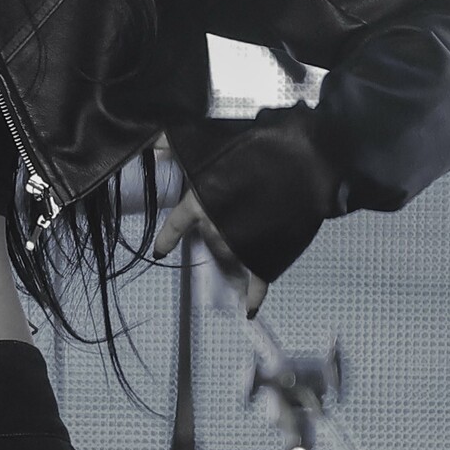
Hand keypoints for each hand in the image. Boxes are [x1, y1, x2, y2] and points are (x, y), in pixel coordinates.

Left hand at [149, 133, 268, 318]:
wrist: (298, 163)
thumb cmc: (252, 149)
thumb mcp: (210, 142)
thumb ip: (176, 144)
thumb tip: (151, 140)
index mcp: (200, 203)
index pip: (176, 224)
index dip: (168, 238)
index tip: (159, 252)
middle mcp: (216, 227)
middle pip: (208, 241)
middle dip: (213, 240)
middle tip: (222, 236)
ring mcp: (241, 244)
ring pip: (228, 259)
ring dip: (229, 264)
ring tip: (231, 271)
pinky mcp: (266, 255)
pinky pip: (257, 281)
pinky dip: (253, 296)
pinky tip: (248, 310)